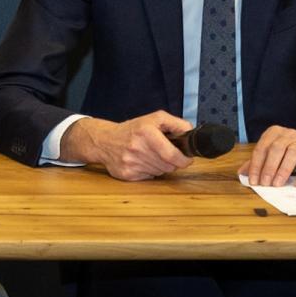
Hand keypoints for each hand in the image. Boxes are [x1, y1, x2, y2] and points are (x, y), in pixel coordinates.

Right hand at [62, 111, 192, 180]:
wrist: (104, 140)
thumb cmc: (133, 129)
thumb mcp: (155, 118)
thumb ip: (176, 123)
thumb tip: (190, 133)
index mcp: (146, 132)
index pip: (171, 154)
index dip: (183, 160)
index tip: (187, 159)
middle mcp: (137, 148)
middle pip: (168, 166)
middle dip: (172, 162)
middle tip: (167, 154)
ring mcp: (131, 163)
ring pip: (160, 172)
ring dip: (160, 166)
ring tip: (151, 156)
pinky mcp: (126, 175)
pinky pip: (149, 177)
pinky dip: (150, 172)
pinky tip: (142, 162)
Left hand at [245, 125, 295, 187]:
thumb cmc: (293, 150)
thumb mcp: (274, 153)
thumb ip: (259, 161)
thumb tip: (242, 172)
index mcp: (275, 133)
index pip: (262, 148)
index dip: (256, 165)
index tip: (253, 180)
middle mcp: (289, 135)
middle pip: (276, 149)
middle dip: (268, 167)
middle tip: (265, 183)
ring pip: (292, 153)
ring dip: (283, 170)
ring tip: (277, 184)